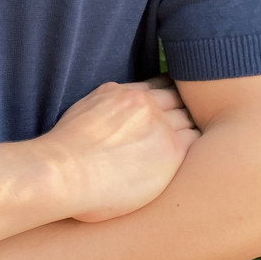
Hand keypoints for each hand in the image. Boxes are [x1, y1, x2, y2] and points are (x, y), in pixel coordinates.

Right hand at [43, 76, 199, 222]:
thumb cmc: (61, 158)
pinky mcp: (171, 149)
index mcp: (118, 93)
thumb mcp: (78, 116)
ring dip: (191, 129)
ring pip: (189, 119)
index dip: (165, 99)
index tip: (168, 110)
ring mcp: (159, 124)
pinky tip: (199, 156)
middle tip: (188, 126)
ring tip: (198, 143)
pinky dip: (197, 145)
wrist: (62, 173)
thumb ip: (101, 110)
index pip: (155, 87)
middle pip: (177, 98)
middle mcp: (142, 103)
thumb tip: (109, 122)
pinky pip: (196, 140)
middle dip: (182, 110)